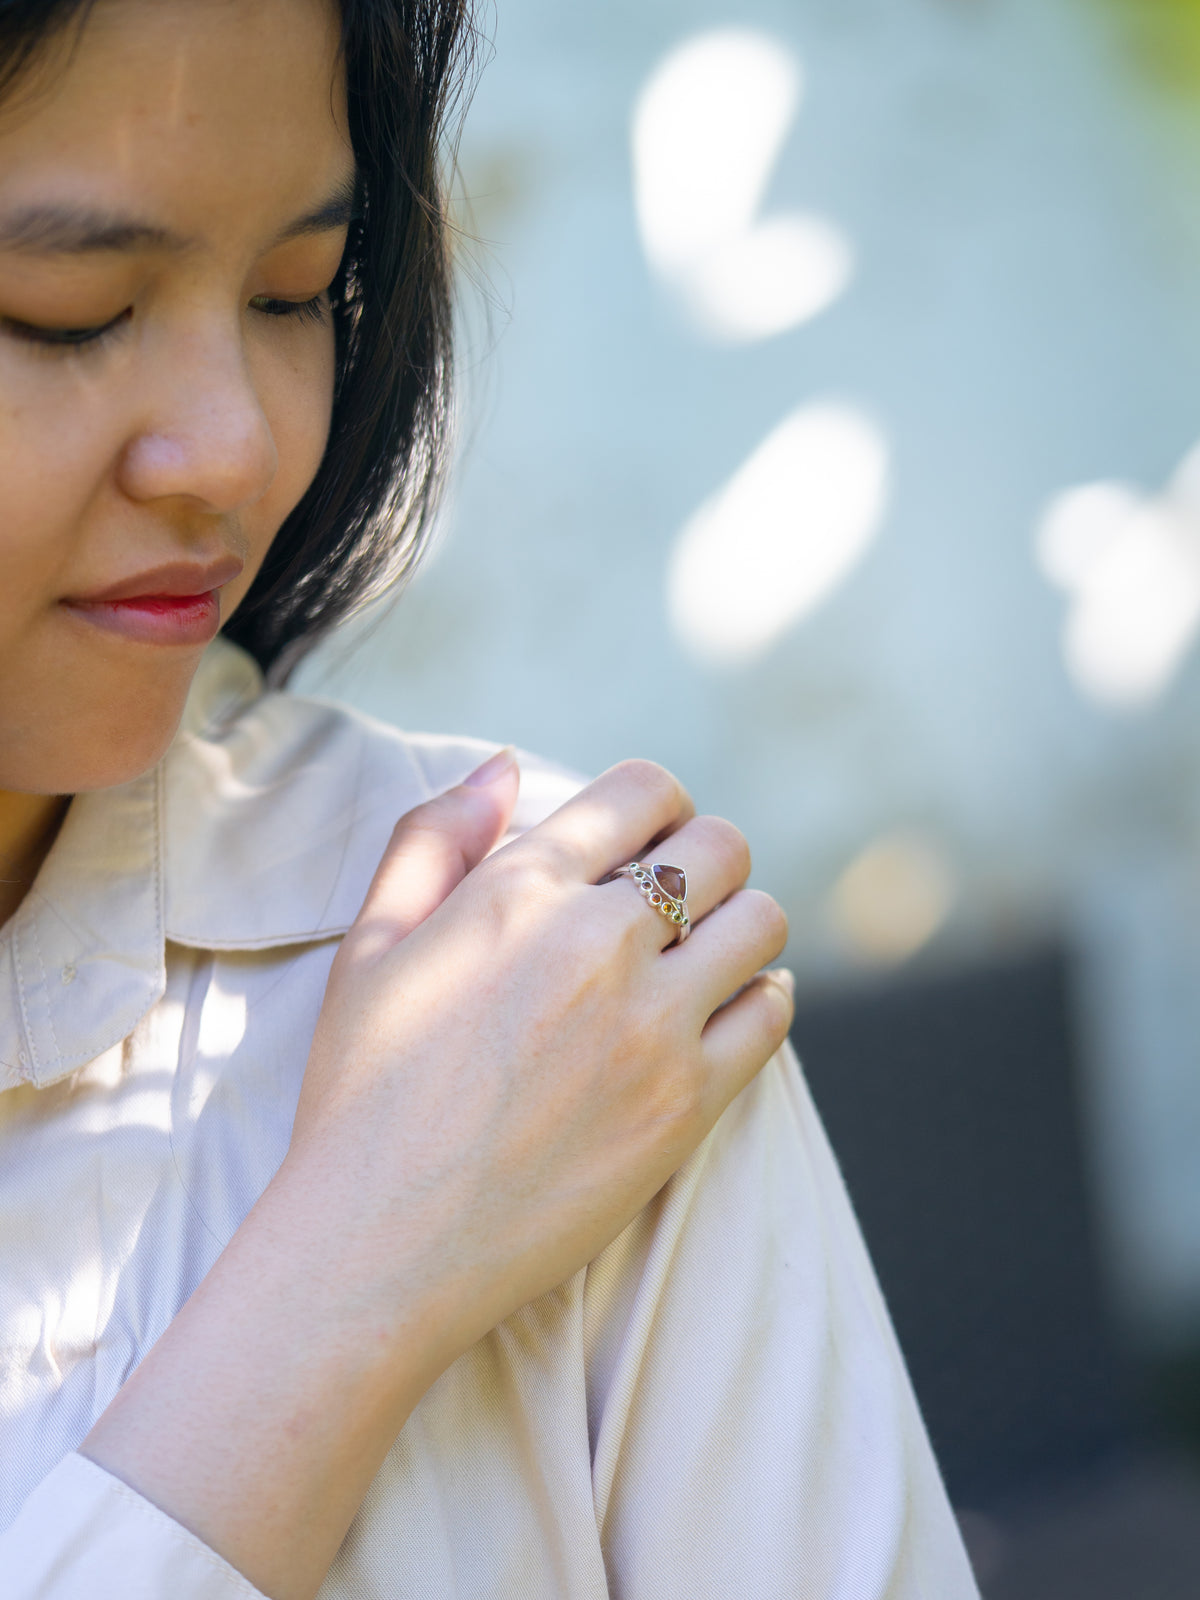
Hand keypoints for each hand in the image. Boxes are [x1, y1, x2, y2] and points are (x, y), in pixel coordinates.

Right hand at [288, 749, 792, 1354]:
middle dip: (704, 857)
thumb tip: (505, 769)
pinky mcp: (687, 1105)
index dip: (655, 802)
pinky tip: (721, 1012)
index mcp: (520, 890)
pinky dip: (760, 998)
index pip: (644, 790)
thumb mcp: (369, 946)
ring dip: (739, 924)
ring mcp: (653, 1026)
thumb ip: (432, 840)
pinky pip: (774, 1014)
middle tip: (674, 900)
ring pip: (762, 922)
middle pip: (722, 846)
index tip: (645, 836)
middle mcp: (600, 943)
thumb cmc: (363, 1091)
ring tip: (700, 956)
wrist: (380, 1243)